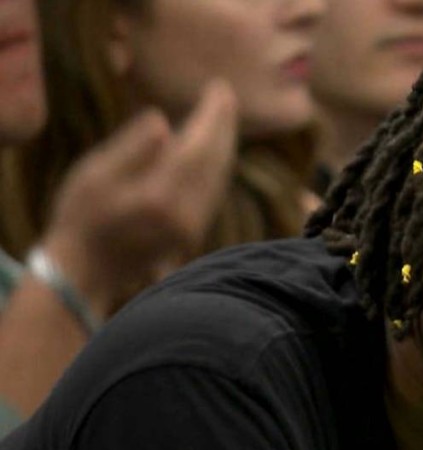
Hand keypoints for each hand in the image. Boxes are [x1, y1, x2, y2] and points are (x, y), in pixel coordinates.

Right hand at [41, 79, 237, 316]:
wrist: (85, 272)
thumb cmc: (81, 217)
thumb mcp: (94, 174)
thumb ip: (132, 146)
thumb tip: (165, 122)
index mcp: (160, 195)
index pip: (199, 146)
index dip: (213, 115)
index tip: (220, 88)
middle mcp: (186, 213)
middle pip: (217, 161)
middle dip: (224, 125)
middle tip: (226, 95)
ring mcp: (193, 227)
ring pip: (220, 177)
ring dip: (224, 144)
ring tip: (223, 116)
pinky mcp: (193, 234)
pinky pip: (214, 190)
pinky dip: (217, 165)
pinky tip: (214, 149)